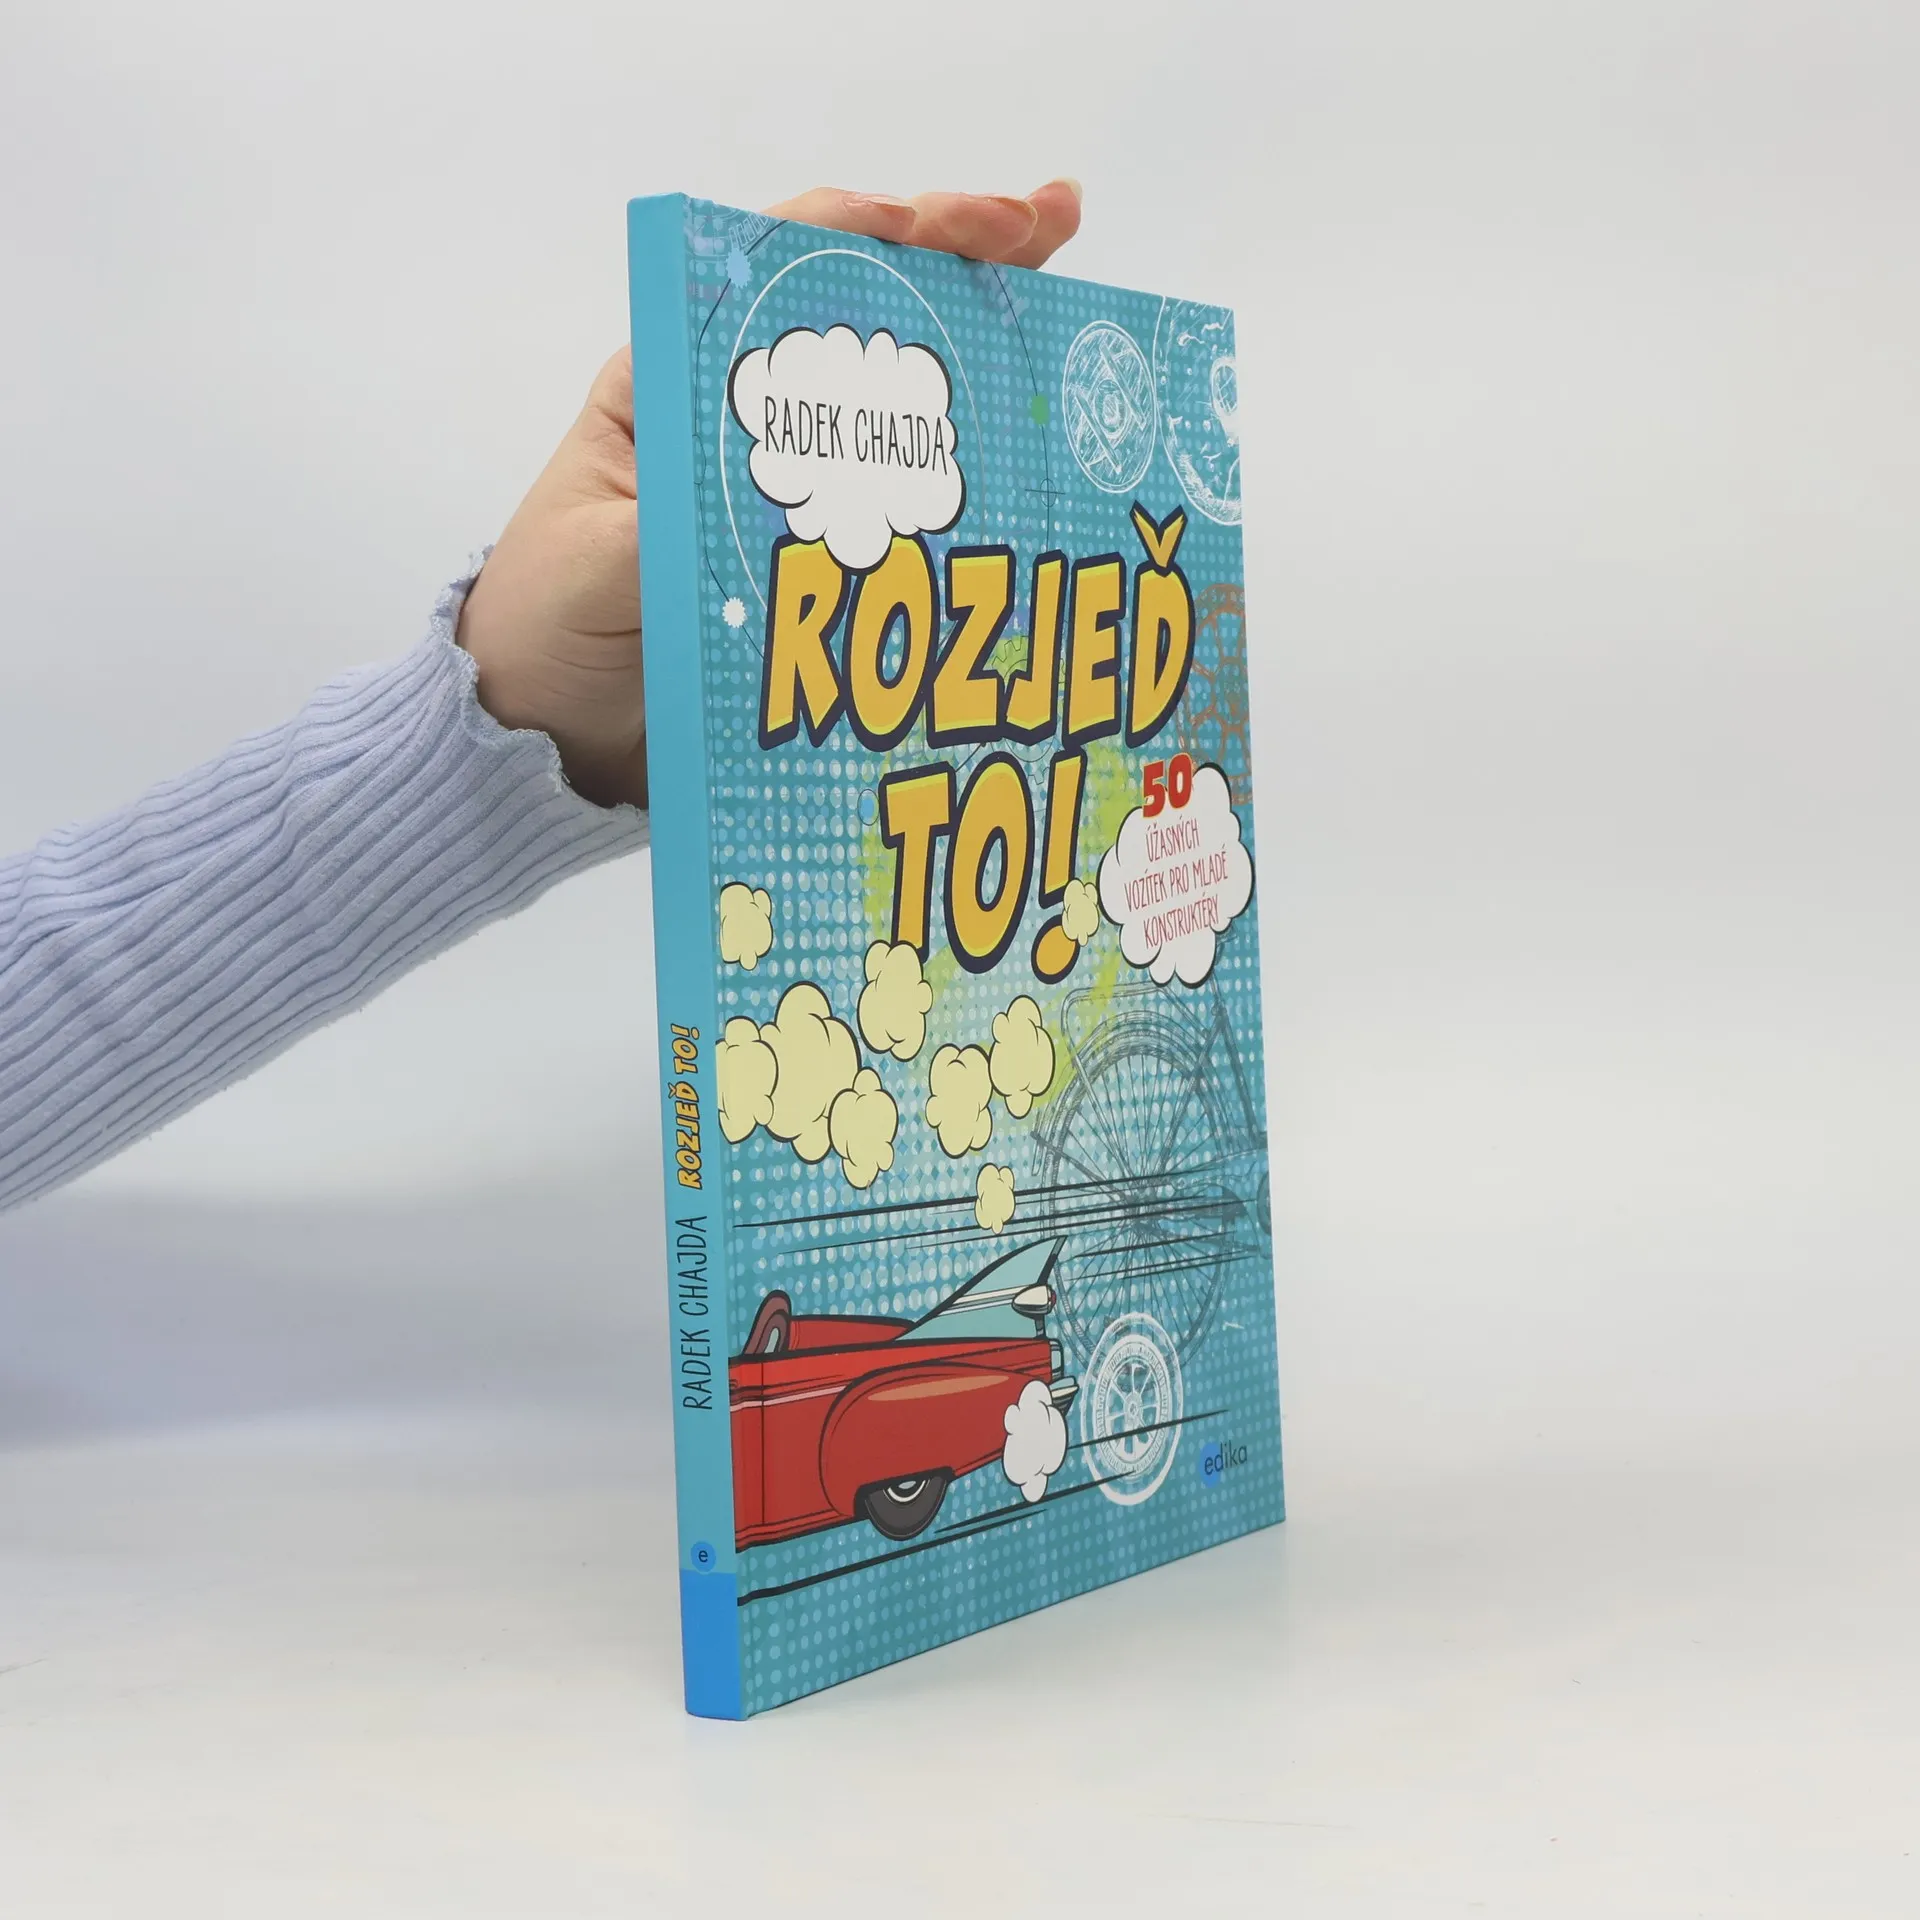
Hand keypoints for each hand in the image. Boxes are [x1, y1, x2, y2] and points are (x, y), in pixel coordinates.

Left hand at [457, 181, 1083, 808]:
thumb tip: (772, 503)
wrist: (552, 729)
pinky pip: (910, 485)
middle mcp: (747, 414)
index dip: (854, 232)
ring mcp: (797, 478)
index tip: (925, 225)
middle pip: (859, 304)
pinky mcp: (829, 546)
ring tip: (1068, 273)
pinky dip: (978, 445)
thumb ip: (671, 529)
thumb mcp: (598, 569)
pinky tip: (1043, 413)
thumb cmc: (547, 629)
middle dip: (954, 249)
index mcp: (675, 383)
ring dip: (985, 322)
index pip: (769, 271)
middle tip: (1048, 221)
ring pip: (900, 382)